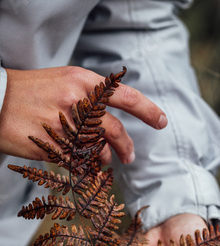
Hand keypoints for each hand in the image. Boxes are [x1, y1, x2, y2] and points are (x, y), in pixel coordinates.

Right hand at [0, 67, 166, 161]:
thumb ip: (90, 97)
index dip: (148, 110)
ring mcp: (64, 125)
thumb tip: (112, 127)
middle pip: (115, 130)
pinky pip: (78, 161)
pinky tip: (80, 162)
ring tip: (102, 160)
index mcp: (82, 81)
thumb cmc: (31, 90)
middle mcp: (77, 102)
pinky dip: (83, 164)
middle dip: (127, 147)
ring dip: (103, 158)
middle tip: (130, 157)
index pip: (126, 96)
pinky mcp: (52, 146)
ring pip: (98, 150)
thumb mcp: (63, 80)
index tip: (162, 121)